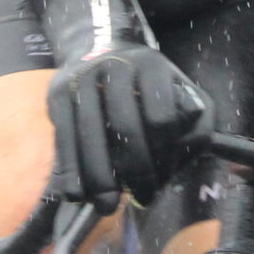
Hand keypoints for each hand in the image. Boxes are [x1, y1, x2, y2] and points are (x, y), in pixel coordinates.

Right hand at [43, 0, 209, 213]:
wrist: (96, 47)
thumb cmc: (146, 85)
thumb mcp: (181, 93)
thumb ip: (195, 123)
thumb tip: (182, 155)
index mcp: (152, 65)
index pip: (162, 117)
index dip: (166, 154)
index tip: (165, 178)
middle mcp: (116, 66)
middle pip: (126, 127)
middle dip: (136, 172)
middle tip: (143, 200)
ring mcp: (82, 78)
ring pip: (90, 135)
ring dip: (99, 178)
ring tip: (107, 206)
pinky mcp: (58, 94)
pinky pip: (63, 138)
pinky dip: (70, 171)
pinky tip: (78, 195)